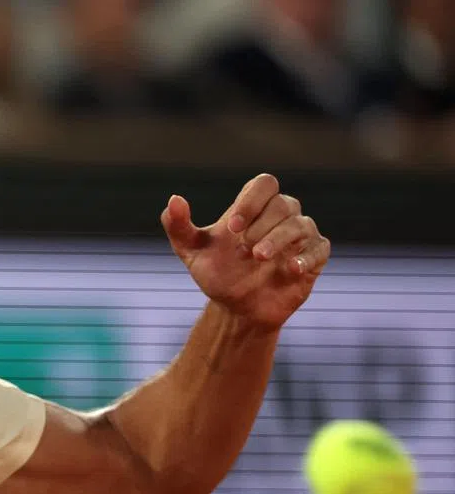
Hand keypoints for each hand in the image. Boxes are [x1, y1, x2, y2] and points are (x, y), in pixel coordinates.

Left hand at [161, 174, 330, 329]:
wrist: (237, 309)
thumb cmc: (217, 274)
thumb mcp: (191, 252)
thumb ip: (178, 225)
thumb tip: (174, 200)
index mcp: (253, 207)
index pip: (264, 184)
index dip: (250, 201)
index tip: (232, 227)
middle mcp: (280, 216)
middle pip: (283, 204)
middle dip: (262, 224)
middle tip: (243, 248)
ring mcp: (299, 236)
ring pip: (300, 225)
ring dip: (279, 239)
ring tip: (258, 258)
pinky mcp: (313, 257)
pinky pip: (320, 248)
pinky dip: (307, 257)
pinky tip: (289, 269)